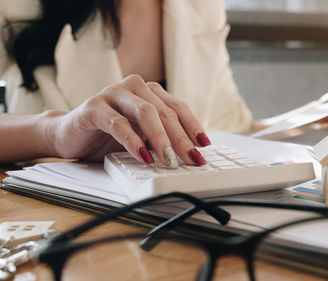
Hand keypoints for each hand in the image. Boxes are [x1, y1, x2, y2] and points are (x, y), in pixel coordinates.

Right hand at [45, 75, 209, 165]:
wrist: (67, 135)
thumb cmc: (107, 136)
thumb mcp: (141, 136)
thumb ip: (160, 137)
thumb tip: (189, 154)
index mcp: (148, 91)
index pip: (178, 107)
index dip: (193, 126)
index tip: (204, 145)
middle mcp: (133, 87)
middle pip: (165, 112)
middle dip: (181, 139)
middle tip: (191, 159)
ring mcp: (112, 94)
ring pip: (146, 113)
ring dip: (161, 139)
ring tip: (169, 160)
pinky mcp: (93, 107)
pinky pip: (119, 123)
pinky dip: (134, 141)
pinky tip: (143, 156)